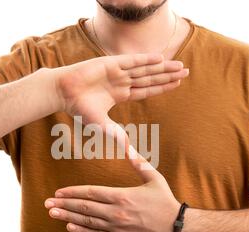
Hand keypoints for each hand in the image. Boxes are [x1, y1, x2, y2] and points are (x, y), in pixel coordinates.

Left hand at [44, 146, 180, 231]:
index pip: (91, 192)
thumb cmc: (164, 201)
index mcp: (122, 195)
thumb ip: (139, 163)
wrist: (175, 227)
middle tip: (47, 203)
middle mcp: (116, 212)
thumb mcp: (154, 178)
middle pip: (84, 207)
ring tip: (52, 214)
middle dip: (64, 204)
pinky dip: (82, 231)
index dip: (73, 192)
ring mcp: (117, 227)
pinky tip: (70, 226)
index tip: (59, 191)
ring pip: (87, 221)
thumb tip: (128, 146)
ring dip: (67, 217)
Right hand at [53, 53, 188, 128]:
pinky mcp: (110, 63)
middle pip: (150, 77)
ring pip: (145, 69)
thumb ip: (118, 137)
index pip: (146, 89)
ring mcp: (117, 71)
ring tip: (179, 65)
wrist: (63, 93)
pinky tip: (160, 59)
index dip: (162, 86)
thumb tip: (131, 156)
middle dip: (168, 75)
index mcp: (121, 93)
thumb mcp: (103, 125)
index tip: (177, 83)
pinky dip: (146, 60)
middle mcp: (122, 81)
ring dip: (162, 67)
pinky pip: (131, 61)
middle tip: (185, 71)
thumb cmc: (79, 108)